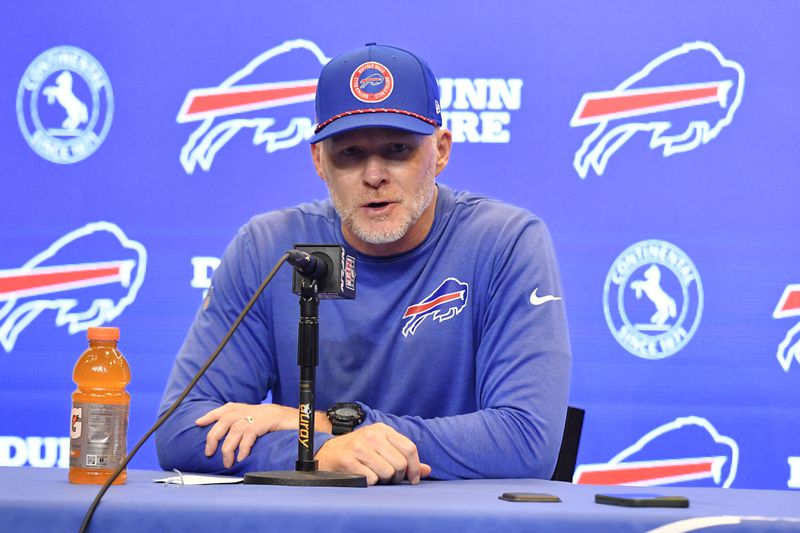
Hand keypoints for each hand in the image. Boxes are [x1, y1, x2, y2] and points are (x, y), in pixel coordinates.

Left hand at [195, 403, 296, 467]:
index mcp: (252, 409)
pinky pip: (250, 433)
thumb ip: (251, 428)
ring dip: (228, 447)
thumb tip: (235, 441)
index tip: (198, 423)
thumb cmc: (287, 426)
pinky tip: (241, 457)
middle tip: (209, 452)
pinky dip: (243, 447)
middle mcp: (255, 409)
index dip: (211, 414)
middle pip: (226, 418)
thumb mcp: (266, 424)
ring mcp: (261, 414)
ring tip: (227, 461)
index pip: (227, 408)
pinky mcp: (268, 421)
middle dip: (213, 436)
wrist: (307, 423)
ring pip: (235, 428)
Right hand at [315, 423, 431, 484]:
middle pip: (400, 464)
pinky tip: (364, 477)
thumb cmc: (358, 451)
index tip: (413, 480)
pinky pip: (371, 480)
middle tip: (389, 479)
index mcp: (383, 429)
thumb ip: (404, 457)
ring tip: (375, 476)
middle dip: (397, 477)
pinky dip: (371, 483)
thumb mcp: (381, 448)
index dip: (415, 467)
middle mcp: (372, 435)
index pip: (409, 448)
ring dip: (383, 481)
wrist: (327, 453)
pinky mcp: (348, 461)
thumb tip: (427, 470)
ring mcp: (359, 447)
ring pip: (387, 473)